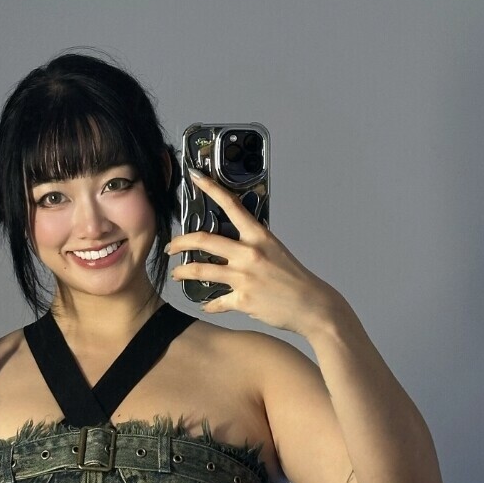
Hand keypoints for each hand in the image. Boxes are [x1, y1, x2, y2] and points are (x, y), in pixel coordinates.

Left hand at [165, 169, 336, 335]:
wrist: (312, 305)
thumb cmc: (295, 279)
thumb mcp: (275, 250)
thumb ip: (253, 243)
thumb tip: (233, 240)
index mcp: (259, 236)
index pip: (231, 205)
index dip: (211, 188)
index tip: (195, 177)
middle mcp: (249, 253)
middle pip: (203, 240)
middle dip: (180, 242)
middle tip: (170, 246)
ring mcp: (244, 277)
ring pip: (201, 270)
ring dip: (183, 272)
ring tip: (176, 273)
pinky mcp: (243, 300)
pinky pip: (216, 302)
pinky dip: (210, 305)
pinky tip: (207, 305)